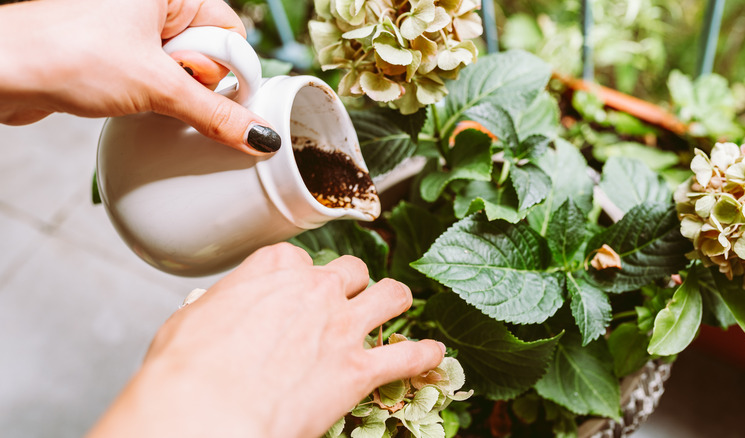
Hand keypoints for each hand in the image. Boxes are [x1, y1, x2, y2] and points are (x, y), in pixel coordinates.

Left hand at [0, 0, 279, 154]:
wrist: (2, 71)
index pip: (230, 32)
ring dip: (174, 95)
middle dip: (196, 83)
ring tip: (143, 95)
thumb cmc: (64, 53)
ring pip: (183, 72)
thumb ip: (216, 113)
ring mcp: (132, 29)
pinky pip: (158, 81)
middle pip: (208, 53)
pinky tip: (135, 104)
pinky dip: (155, 99)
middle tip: (166, 88)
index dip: (229, 71)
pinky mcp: (117, 55)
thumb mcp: (157, 87)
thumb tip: (258, 135)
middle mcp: (152, 5)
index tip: (223, 99)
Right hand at [86, 243, 444, 437]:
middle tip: (345, 298)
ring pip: (389, 295)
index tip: (294, 289)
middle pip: (350, 270)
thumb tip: (219, 313)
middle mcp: (315, 290)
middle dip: (349, 282)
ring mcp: (342, 327)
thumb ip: (220, 307)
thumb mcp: (190, 321)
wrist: (208, 410)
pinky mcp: (359, 370)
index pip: (296, 259)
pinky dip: (422, 355)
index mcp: (273, 270)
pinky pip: (407, 356)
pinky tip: (432, 354)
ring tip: (396, 304)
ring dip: (394, 299)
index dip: (297, 275)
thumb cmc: (188, 371)